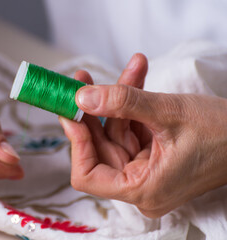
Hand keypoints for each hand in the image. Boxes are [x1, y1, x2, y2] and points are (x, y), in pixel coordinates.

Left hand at [59, 54, 226, 216]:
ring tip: (131, 69)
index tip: (70, 110)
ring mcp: (147, 170)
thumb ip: (123, 103)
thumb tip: (82, 97)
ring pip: (117, 134)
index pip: (87, 176)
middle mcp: (141, 185)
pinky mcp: (154, 157)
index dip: (75, 142)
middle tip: (84, 80)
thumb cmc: (224, 134)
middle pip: (100, 149)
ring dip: (119, 101)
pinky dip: (133, 106)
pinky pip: (133, 129)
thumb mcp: (169, 113)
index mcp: (142, 189)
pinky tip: (138, 78)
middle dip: (94, 110)